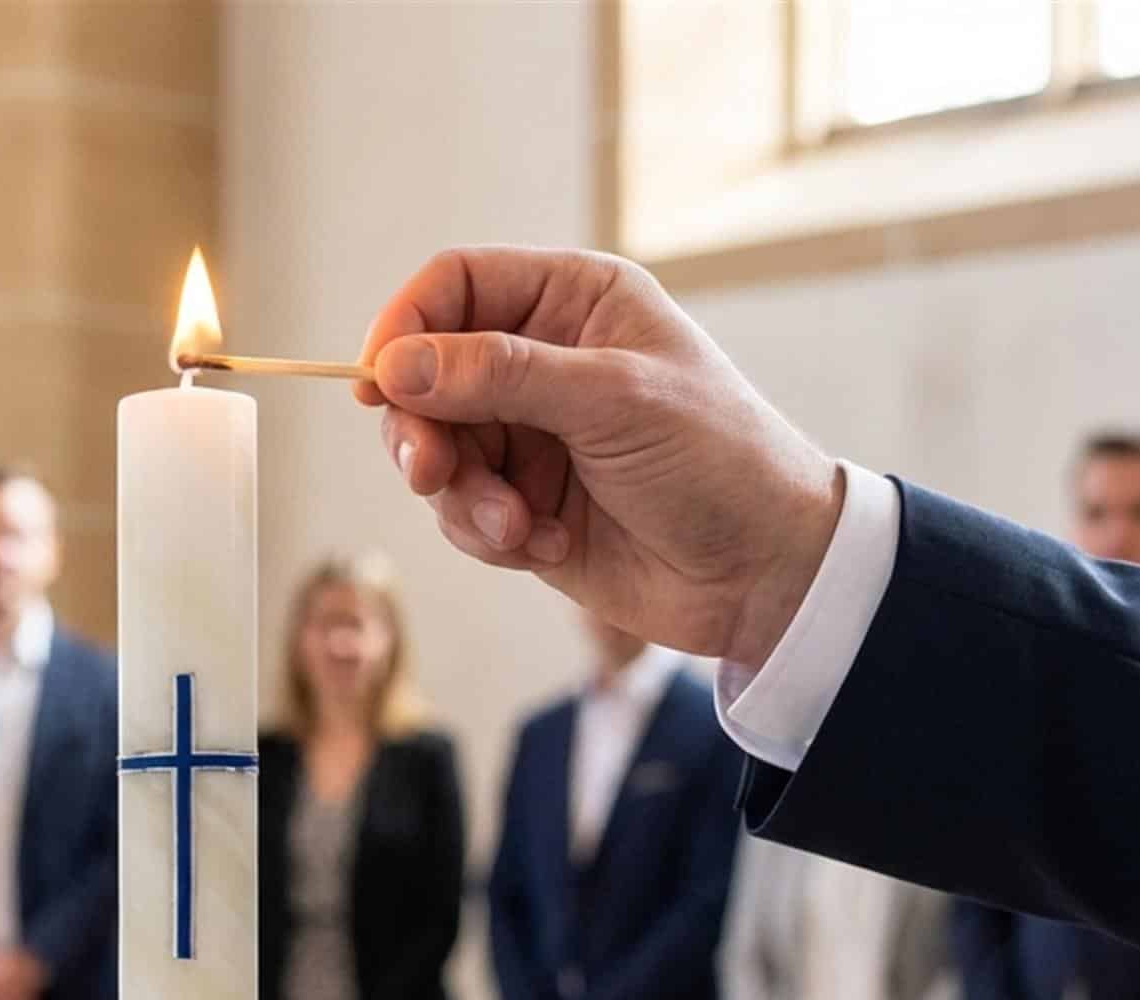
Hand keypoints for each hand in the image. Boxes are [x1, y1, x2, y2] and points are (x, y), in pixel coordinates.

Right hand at [357, 247, 842, 668]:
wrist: (760, 573)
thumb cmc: (714, 460)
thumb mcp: (610, 400)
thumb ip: (499, 375)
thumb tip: (395, 365)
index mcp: (573, 302)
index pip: (457, 285)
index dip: (407, 327)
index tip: (379, 384)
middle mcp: (542, 361)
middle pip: (427, 375)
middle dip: (424, 429)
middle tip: (430, 473)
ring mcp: (530, 437)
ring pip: (437, 453)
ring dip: (464, 498)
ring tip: (517, 527)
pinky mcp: (523, 506)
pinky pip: (461, 514)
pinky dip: (490, 536)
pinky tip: (548, 547)